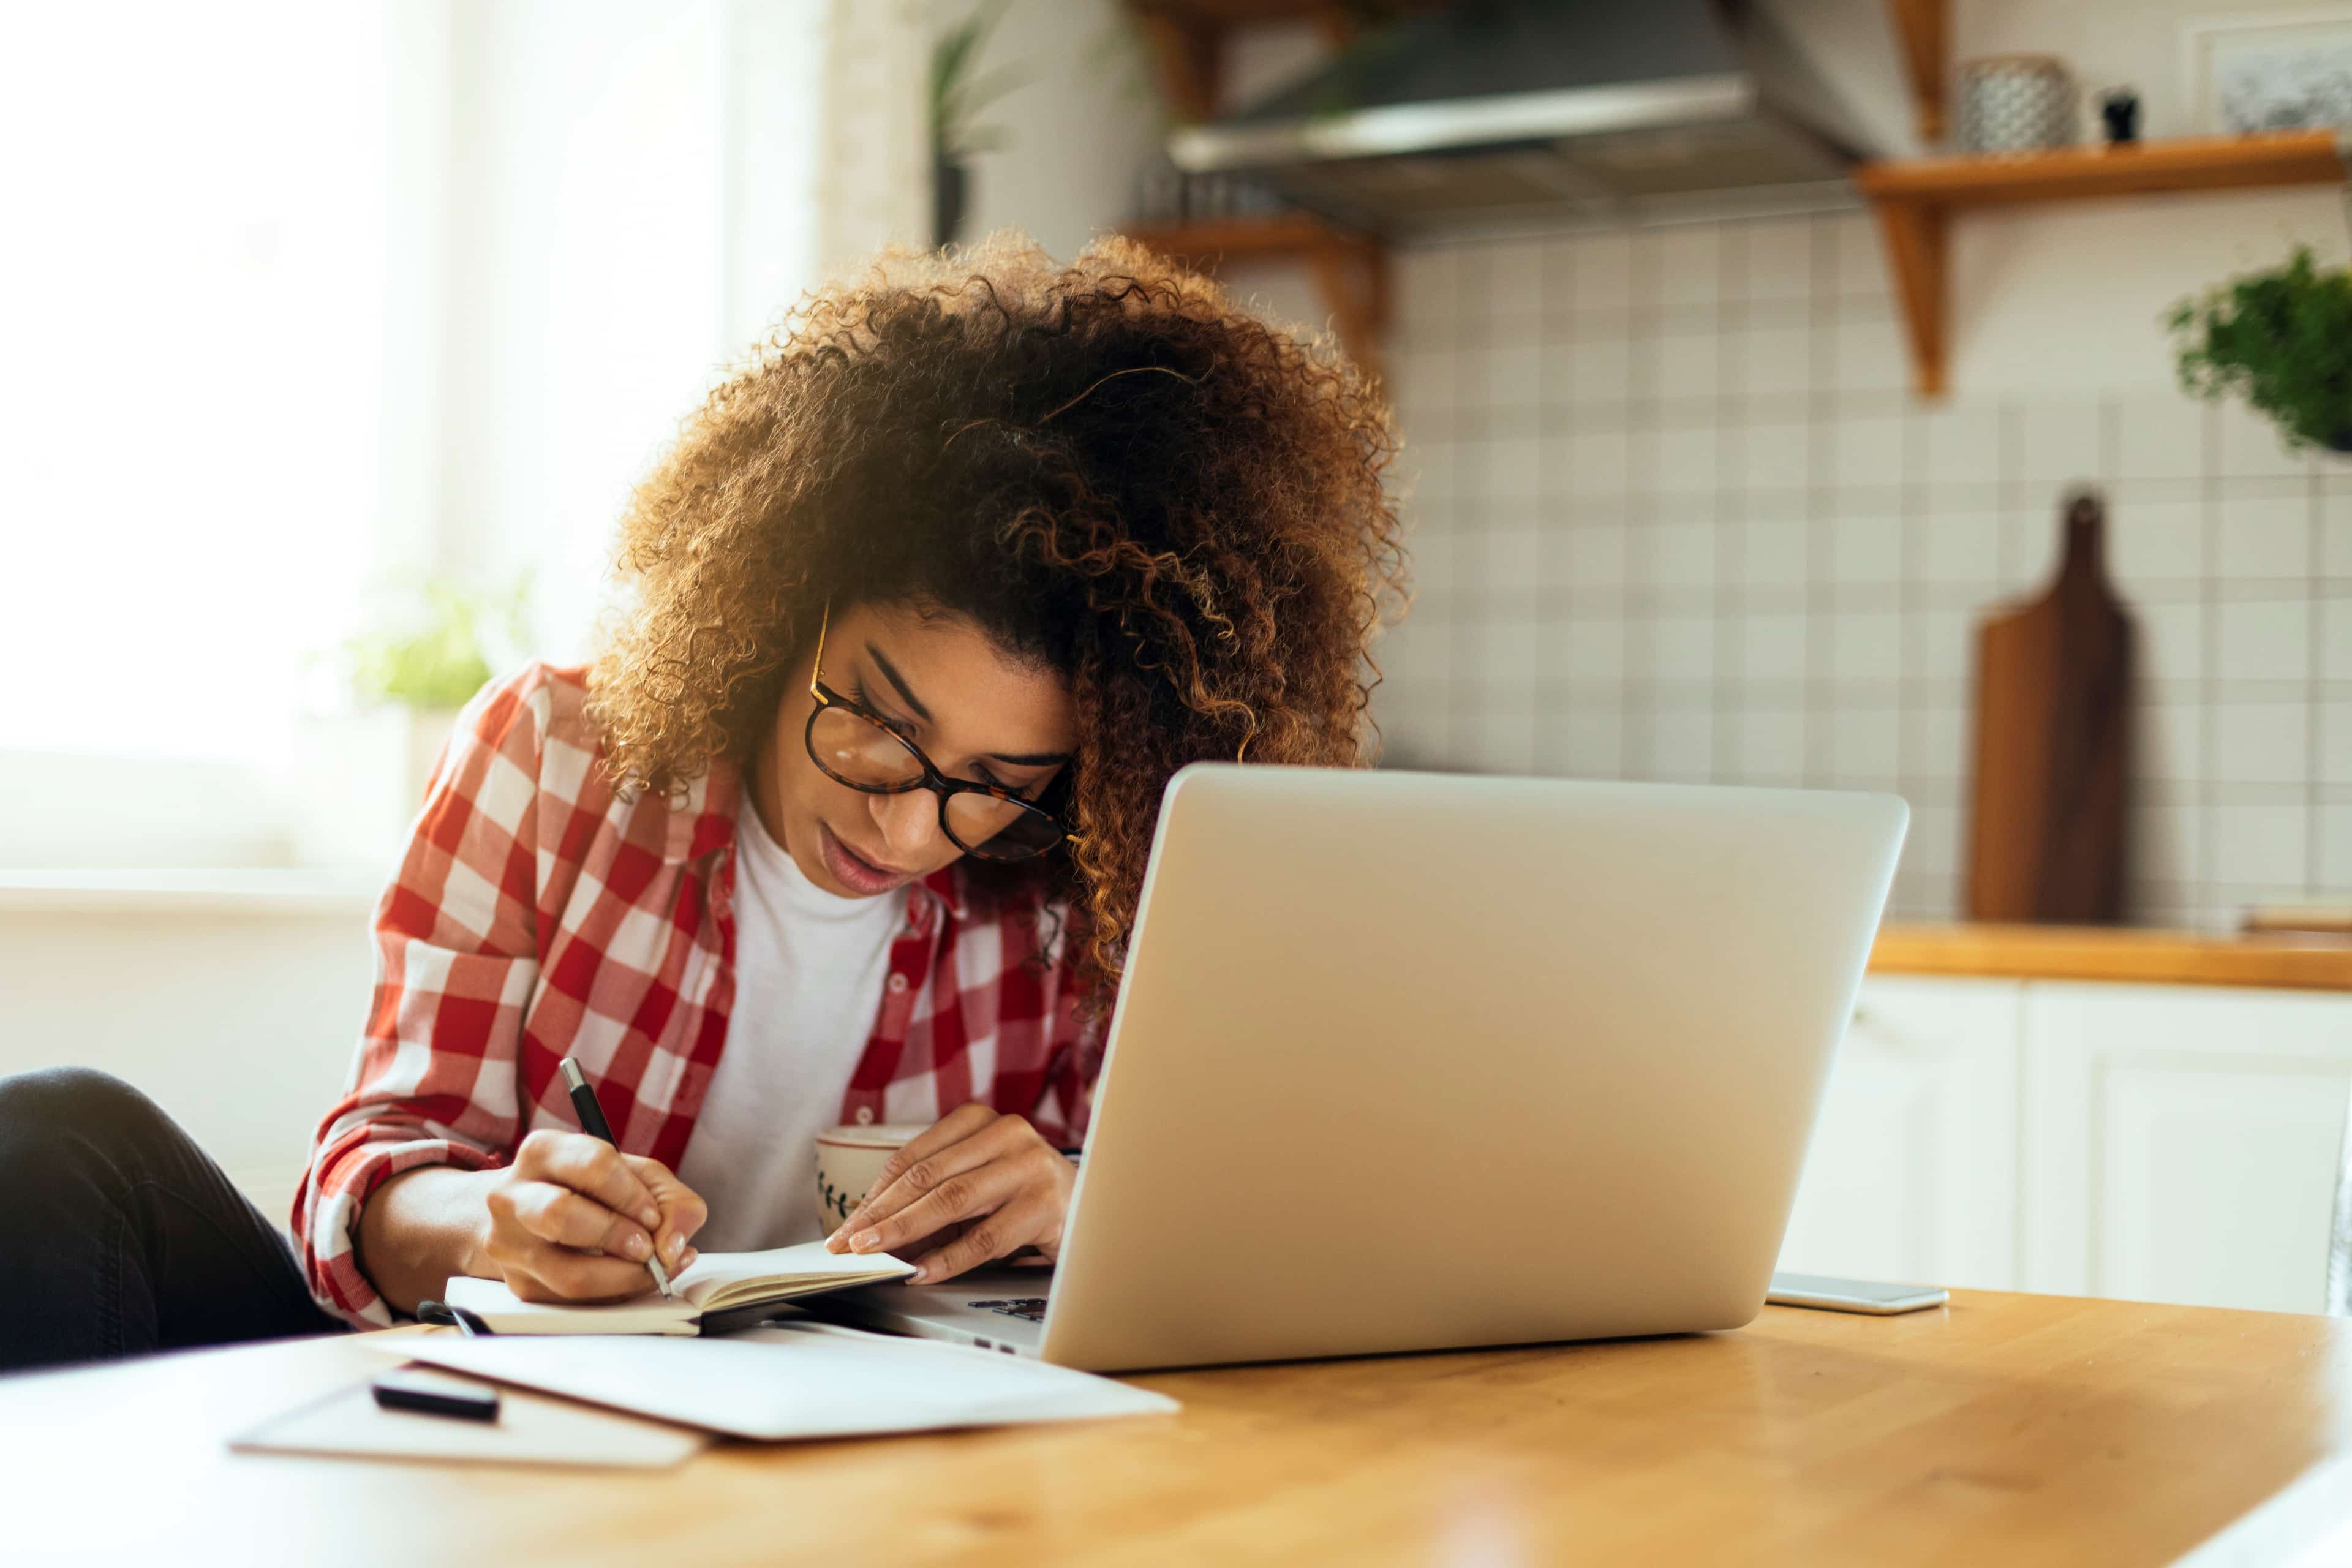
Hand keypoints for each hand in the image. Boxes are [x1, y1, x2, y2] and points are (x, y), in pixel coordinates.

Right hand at [475, 1130, 707, 1302]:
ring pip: (567, 1275)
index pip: (593, 1165)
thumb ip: (671, 1200)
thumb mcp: (636, 1176)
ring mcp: (510, 1245)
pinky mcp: (520, 1285)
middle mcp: (513, 1196)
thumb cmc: (589, 1189)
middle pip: (561, 1215)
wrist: (527, 1216)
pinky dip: (615, 1295)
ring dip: (622, 1277)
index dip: (632, 1195)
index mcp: (543, 1152)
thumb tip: (674, 1246)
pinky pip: (574, 1302)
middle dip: (617, 1235)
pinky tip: (633, 1280)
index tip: (654, 1216)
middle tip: (647, 1247)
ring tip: (649, 1268)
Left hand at [823, 1104, 1075, 1284]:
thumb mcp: (974, 1184)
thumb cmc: (1019, 1195)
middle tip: (848, 1244)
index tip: (845, 1227)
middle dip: (881, 1215)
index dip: (874, 1195)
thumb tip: (870, 1232)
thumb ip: (929, 1199)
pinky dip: (948, 1258)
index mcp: (979, 1121)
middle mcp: (1006, 1133)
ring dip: (906, 1231)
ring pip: (953, 1200)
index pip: (913, 1158)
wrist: (1090, 1207)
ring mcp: (1029, 1166)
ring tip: (876, 1254)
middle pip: (927, 1176)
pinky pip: (985, 1238)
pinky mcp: (1046, 1204)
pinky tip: (922, 1273)